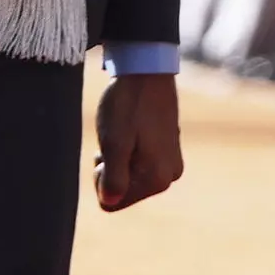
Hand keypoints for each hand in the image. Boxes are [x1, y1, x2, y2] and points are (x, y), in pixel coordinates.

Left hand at [94, 72, 183, 210]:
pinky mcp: (171, 150)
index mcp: (156, 179)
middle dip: (111, 170)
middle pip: (123, 192)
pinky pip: (141, 165)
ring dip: (120, 159)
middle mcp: (169, 176)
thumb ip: (113, 177)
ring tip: (124, 132)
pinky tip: (133, 129)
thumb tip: (110, 201)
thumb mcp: (114, 143)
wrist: (148, 72)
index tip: (106, 153)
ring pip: (130, 178)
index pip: (113, 201)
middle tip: (115, 140)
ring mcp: (172, 163)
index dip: (102, 179)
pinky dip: (130, 151)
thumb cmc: (128, 106)